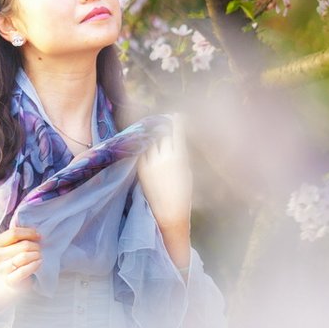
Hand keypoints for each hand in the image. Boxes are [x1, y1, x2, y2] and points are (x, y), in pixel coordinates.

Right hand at [0, 225, 41, 289]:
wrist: (15, 279)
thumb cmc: (17, 256)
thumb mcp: (16, 243)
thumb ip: (19, 233)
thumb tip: (23, 224)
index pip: (14, 233)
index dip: (30, 233)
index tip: (38, 236)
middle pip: (23, 245)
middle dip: (36, 246)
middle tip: (40, 248)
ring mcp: (1, 269)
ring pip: (24, 257)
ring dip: (36, 255)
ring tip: (39, 255)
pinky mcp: (9, 280)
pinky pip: (23, 271)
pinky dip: (34, 265)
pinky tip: (39, 262)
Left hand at [137, 114, 192, 229]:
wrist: (169, 212)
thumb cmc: (184, 193)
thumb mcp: (187, 170)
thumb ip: (181, 154)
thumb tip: (175, 141)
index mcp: (179, 157)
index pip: (177, 133)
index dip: (177, 122)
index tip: (177, 115)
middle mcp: (164, 158)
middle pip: (163, 134)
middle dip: (164, 125)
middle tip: (165, 119)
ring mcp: (150, 163)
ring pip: (151, 141)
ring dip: (153, 134)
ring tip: (154, 129)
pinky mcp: (141, 170)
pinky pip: (142, 152)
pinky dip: (145, 146)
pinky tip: (146, 142)